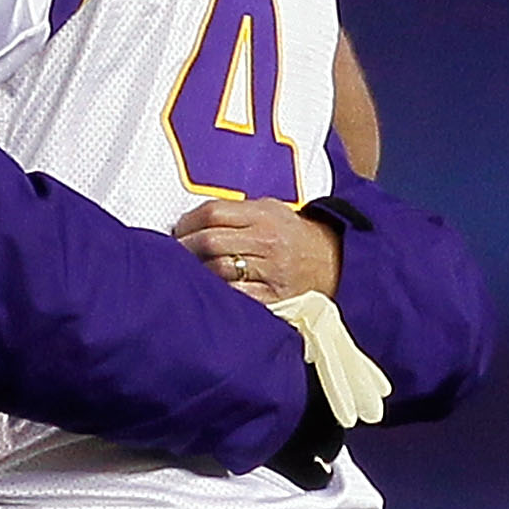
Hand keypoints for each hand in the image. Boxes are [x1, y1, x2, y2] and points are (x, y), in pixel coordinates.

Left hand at [173, 198, 341, 302]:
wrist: (335, 262)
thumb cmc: (293, 236)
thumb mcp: (271, 210)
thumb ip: (237, 212)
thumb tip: (192, 221)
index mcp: (264, 215)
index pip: (213, 213)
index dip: (187, 223)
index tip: (176, 232)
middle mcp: (267, 241)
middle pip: (210, 242)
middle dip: (184, 249)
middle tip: (173, 256)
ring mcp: (270, 271)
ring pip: (218, 270)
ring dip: (196, 273)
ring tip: (186, 274)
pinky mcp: (274, 297)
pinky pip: (236, 295)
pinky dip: (219, 293)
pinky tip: (209, 291)